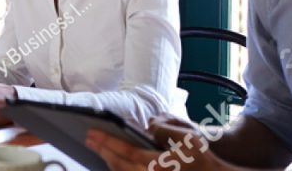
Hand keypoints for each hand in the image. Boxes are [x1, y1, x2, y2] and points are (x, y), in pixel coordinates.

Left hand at [85, 117, 234, 170]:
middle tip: (89, 139)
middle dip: (102, 150)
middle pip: (118, 164)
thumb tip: (147, 125)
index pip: (126, 151)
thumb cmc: (202, 159)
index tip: (93, 133)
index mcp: (158, 164)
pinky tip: (114, 162)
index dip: (107, 141)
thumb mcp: (188, 137)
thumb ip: (165, 129)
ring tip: (99, 148)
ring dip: (108, 161)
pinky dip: (118, 169)